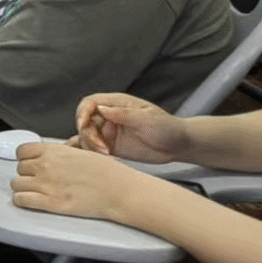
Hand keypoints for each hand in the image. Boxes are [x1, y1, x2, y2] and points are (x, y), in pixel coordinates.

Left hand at [11, 141, 151, 224]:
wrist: (119, 190)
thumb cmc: (106, 172)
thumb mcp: (80, 152)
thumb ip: (60, 154)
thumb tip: (50, 157)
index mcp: (52, 150)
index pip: (21, 151)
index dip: (25, 159)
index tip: (32, 165)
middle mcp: (44, 165)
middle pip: (19, 169)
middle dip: (28, 175)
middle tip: (40, 180)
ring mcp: (45, 184)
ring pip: (16, 184)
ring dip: (24, 188)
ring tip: (35, 192)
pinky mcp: (49, 202)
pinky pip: (21, 200)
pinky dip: (23, 201)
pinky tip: (32, 201)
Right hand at [73, 93, 188, 163]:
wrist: (179, 146)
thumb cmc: (167, 127)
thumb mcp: (147, 118)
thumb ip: (123, 114)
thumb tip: (100, 108)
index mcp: (117, 104)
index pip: (90, 103)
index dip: (83, 113)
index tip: (84, 125)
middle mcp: (109, 116)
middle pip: (85, 121)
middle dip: (89, 135)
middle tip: (103, 148)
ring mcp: (109, 132)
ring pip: (86, 136)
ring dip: (90, 146)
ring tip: (107, 155)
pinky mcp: (110, 147)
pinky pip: (92, 149)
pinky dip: (89, 153)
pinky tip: (94, 158)